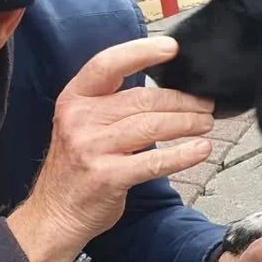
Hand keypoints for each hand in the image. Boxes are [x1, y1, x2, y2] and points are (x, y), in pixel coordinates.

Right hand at [8, 36, 213, 261]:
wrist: (54, 214)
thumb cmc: (76, 168)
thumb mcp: (81, 126)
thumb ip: (112, 106)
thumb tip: (163, 91)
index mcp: (74, 99)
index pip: (108, 64)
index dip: (141, 51)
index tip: (172, 48)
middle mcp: (80, 119)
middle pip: (142, 98)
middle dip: (181, 100)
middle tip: (205, 104)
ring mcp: (92, 148)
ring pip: (152, 126)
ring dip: (187, 123)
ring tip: (206, 123)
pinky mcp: (108, 176)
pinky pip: (154, 161)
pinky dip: (183, 154)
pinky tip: (200, 150)